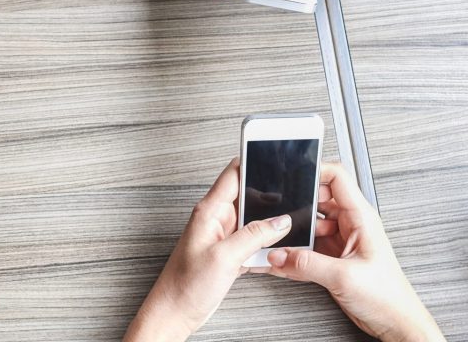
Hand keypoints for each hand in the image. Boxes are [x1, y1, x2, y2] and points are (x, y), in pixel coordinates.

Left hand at [123, 158, 292, 340]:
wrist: (174, 314)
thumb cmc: (184, 286)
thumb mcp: (223, 257)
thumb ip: (254, 235)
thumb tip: (281, 222)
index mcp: (209, 211)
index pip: (233, 174)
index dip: (253, 160)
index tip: (274, 152)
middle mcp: (216, 220)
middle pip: (249, 195)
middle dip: (272, 196)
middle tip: (293, 199)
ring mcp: (224, 237)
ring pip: (254, 221)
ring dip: (270, 225)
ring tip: (287, 229)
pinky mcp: (229, 254)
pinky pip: (254, 242)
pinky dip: (265, 245)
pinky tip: (274, 251)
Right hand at [261, 163, 444, 341]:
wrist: (395, 322)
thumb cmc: (388, 296)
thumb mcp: (344, 277)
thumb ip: (307, 265)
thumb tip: (279, 255)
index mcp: (361, 218)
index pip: (337, 178)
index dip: (315, 171)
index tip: (292, 176)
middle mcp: (351, 225)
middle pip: (317, 201)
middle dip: (296, 206)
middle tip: (278, 216)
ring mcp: (341, 242)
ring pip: (310, 226)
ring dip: (293, 233)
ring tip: (277, 242)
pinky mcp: (333, 259)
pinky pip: (308, 249)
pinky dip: (294, 253)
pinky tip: (282, 260)